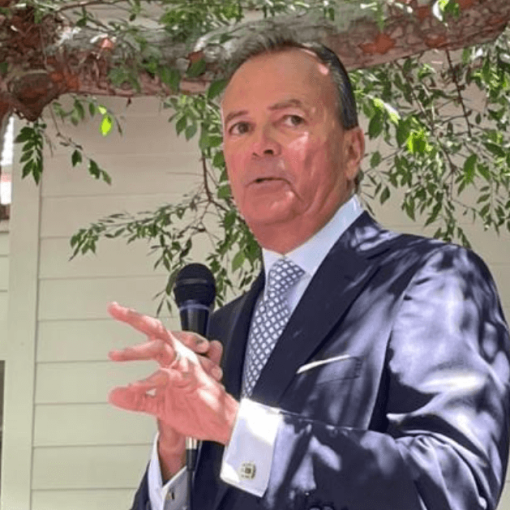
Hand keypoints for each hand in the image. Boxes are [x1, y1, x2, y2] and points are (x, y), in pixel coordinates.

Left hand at [107, 302, 237, 444]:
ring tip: (116, 354)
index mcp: (172, 357)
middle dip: (137, 318)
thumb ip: (137, 399)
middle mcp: (179, 357)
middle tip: (117, 310)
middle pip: (158, 330)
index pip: (153, 333)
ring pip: (161, 349)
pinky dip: (150, 381)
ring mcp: (186, 367)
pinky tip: (134, 385)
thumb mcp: (159, 405)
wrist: (219, 424)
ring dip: (137, 351)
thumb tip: (113, 394)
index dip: (135, 319)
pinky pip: (168, 376)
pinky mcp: (191, 381)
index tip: (115, 308)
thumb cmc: (195, 408)